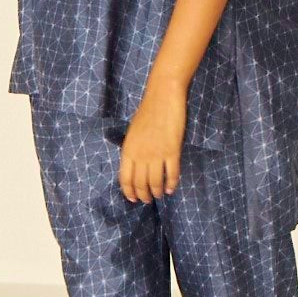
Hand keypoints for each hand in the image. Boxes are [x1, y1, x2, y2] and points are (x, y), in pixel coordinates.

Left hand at [119, 80, 187, 203]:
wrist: (163, 97)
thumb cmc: (147, 112)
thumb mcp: (133, 133)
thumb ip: (132, 150)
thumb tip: (135, 168)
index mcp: (128, 150)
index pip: (125, 179)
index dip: (129, 192)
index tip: (133, 199)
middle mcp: (140, 155)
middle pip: (140, 184)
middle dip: (143, 195)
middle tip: (147, 199)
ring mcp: (157, 154)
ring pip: (155, 183)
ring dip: (157, 193)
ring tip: (159, 195)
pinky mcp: (173, 151)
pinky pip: (172, 174)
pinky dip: (172, 184)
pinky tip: (171, 189)